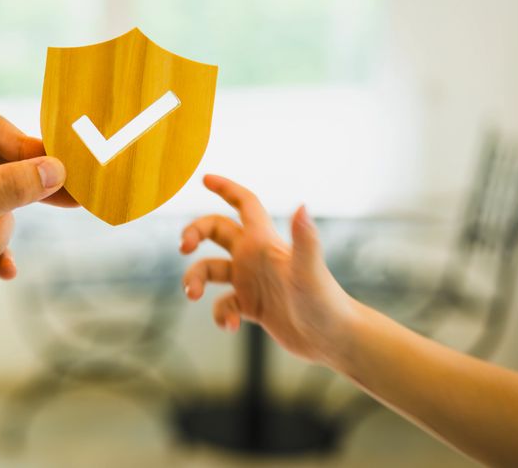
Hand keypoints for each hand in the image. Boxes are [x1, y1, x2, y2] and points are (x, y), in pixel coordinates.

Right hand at [180, 174, 355, 363]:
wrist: (333, 339)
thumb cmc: (325, 303)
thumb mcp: (309, 271)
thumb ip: (304, 239)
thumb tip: (302, 205)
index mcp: (265, 242)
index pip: (244, 204)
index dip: (226, 188)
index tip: (205, 178)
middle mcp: (255, 257)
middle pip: (217, 230)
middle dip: (194, 232)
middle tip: (184, 247)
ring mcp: (251, 282)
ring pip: (210, 269)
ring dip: (195, 279)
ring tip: (193, 295)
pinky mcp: (251, 306)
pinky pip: (223, 304)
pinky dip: (220, 314)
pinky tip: (232, 325)